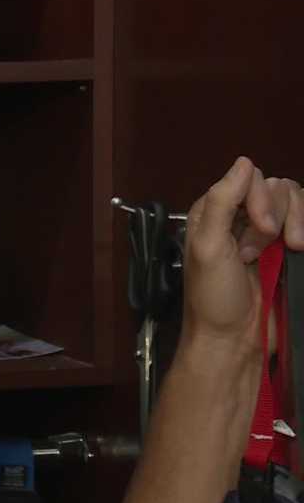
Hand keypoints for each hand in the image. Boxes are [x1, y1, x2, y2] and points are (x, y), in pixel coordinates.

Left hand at [181, 156, 303, 355]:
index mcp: (214, 213)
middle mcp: (241, 219)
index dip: (261, 199)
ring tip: (283, 253)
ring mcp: (268, 236)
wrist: (234, 340)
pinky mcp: (288, 252)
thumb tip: (244, 162)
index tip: (261, 229)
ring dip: (294, 226)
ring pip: (297, 204)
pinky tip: (298, 251)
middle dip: (277, 217)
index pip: (250, 178)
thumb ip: (222, 202)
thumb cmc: (213, 298)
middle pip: (279, 188)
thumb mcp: (208, 247)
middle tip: (259, 250)